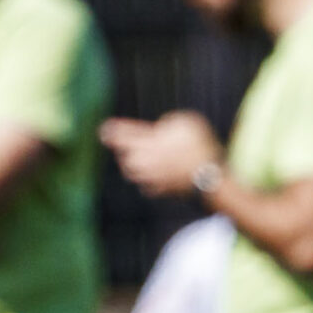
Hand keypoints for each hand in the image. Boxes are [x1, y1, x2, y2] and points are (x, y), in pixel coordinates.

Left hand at [100, 112, 222, 198]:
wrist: (209, 176)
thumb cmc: (197, 145)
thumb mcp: (183, 122)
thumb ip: (167, 123)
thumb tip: (161, 132)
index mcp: (148, 143)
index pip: (125, 135)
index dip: (114, 131)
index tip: (103, 129)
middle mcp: (146, 163)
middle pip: (125, 156)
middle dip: (122, 149)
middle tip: (118, 143)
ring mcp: (154, 179)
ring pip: (133, 173)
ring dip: (132, 165)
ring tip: (132, 159)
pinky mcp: (163, 191)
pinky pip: (148, 186)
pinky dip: (147, 180)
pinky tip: (148, 177)